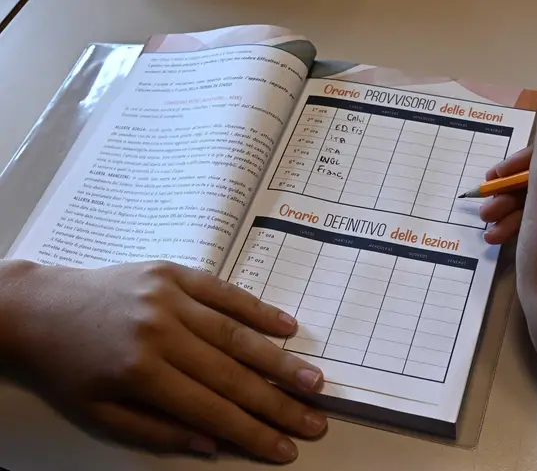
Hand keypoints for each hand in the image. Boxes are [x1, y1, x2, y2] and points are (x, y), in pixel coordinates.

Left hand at [1, 260, 325, 462]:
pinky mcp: (172, 273)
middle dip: (278, 402)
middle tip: (314, 418)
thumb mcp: (101, 413)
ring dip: (280, 360)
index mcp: (140, 370)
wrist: (38, 308)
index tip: (285, 447)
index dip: (252, 432)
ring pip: (236, 333)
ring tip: (313, 380)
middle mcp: (160, 330)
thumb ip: (159, 430)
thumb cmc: (68, 366)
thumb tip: (212, 442)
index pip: (211, 409)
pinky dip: (257, 309)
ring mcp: (169, 297)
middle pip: (233, 373)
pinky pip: (224, 291)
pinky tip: (286, 327)